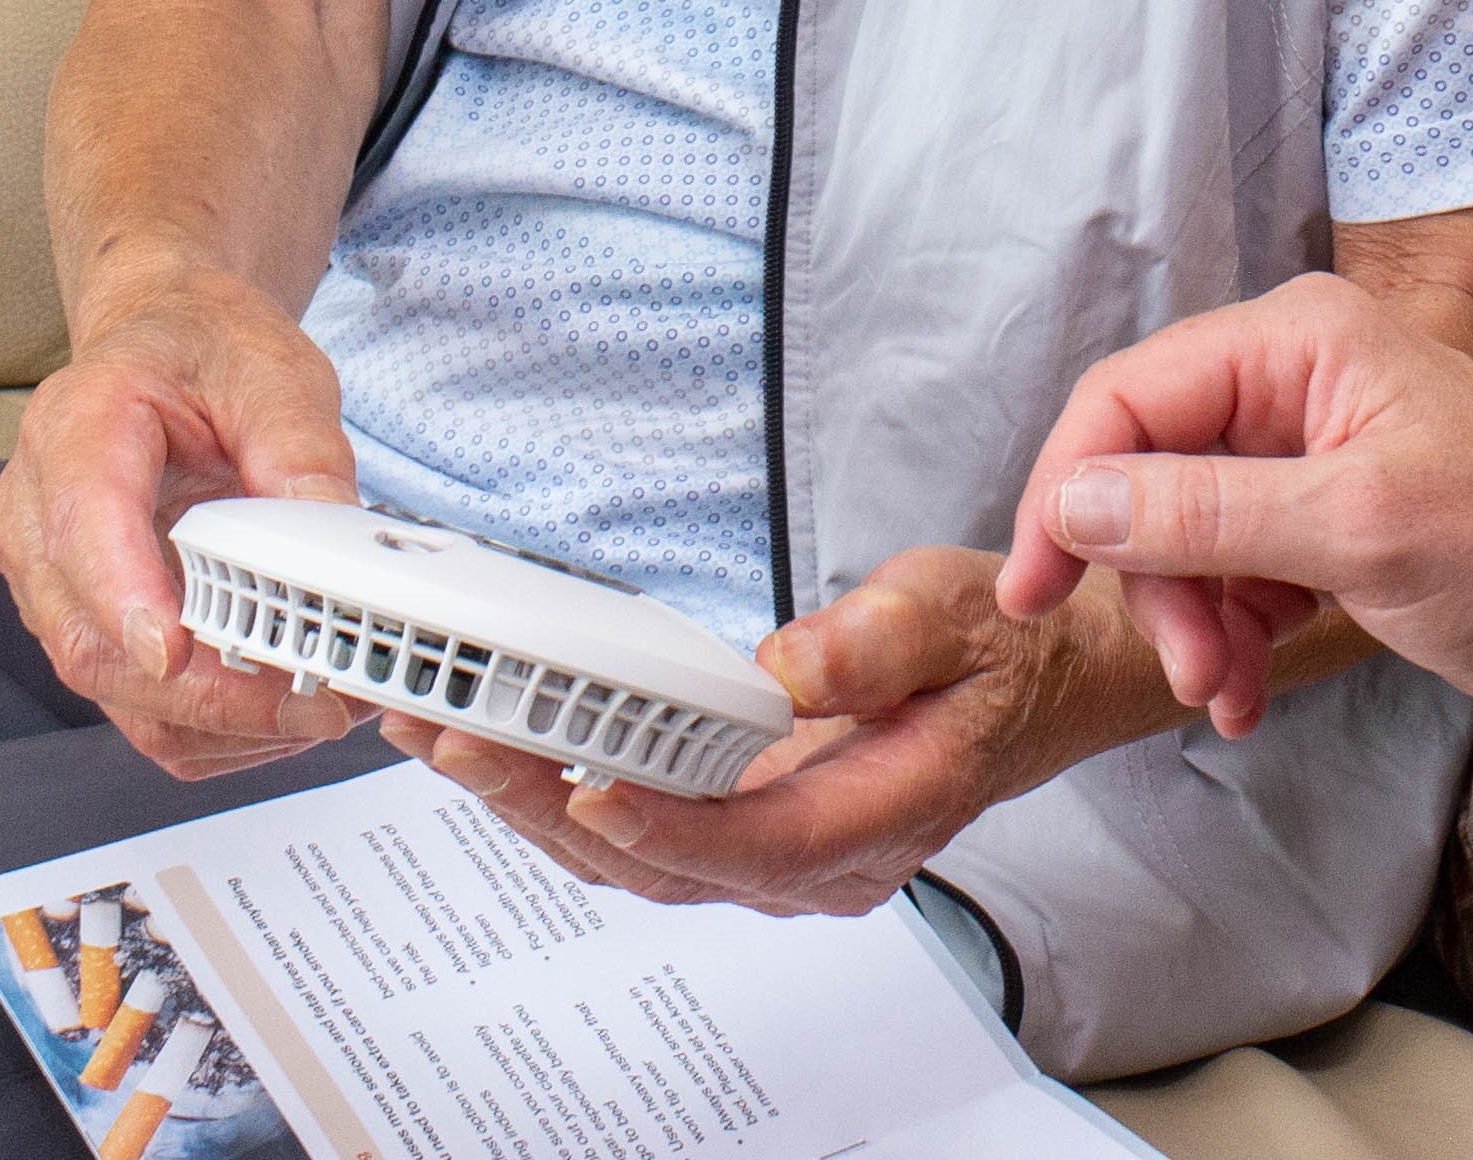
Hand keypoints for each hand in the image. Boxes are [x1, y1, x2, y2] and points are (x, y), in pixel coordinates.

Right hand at [0, 269, 368, 776]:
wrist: (168, 344)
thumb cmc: (208, 352)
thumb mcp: (275, 373)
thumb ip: (301, 452)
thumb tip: (334, 543)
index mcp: (75, 433)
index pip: (83, 529)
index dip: (125, 598)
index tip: (175, 650)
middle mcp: (37, 521)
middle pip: (89, 639)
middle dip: (203, 691)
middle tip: (311, 703)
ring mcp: (53, 585)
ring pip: (108, 690)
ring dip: (212, 723)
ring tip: (317, 711)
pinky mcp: (85, 624)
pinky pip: (129, 704)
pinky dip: (205, 727)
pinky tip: (280, 714)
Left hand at [379, 546, 1187, 918]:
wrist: (1032, 683)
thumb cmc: (999, 643)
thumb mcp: (957, 607)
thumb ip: (879, 638)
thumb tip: (787, 667)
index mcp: (879, 818)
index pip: (761, 843)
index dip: (671, 822)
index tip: (592, 784)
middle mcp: (816, 865)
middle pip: (666, 863)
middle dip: (548, 805)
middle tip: (459, 734)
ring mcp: (773, 857)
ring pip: (633, 859)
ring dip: (530, 802)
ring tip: (440, 731)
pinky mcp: (740, 830)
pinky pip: (638, 831)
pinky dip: (559, 792)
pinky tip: (499, 746)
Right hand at [995, 271, 1472, 740]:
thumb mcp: (1352, 529)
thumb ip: (1203, 513)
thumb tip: (1069, 502)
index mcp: (1297, 339)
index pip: (1128, 396)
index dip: (1063, 488)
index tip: (1030, 590)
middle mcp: (1294, 379)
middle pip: (1146, 469)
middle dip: (1151, 577)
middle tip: (1190, 668)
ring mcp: (1310, 452)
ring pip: (1182, 533)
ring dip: (1191, 621)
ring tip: (1226, 691)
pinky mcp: (1327, 521)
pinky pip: (1231, 572)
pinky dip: (1228, 636)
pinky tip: (1247, 695)